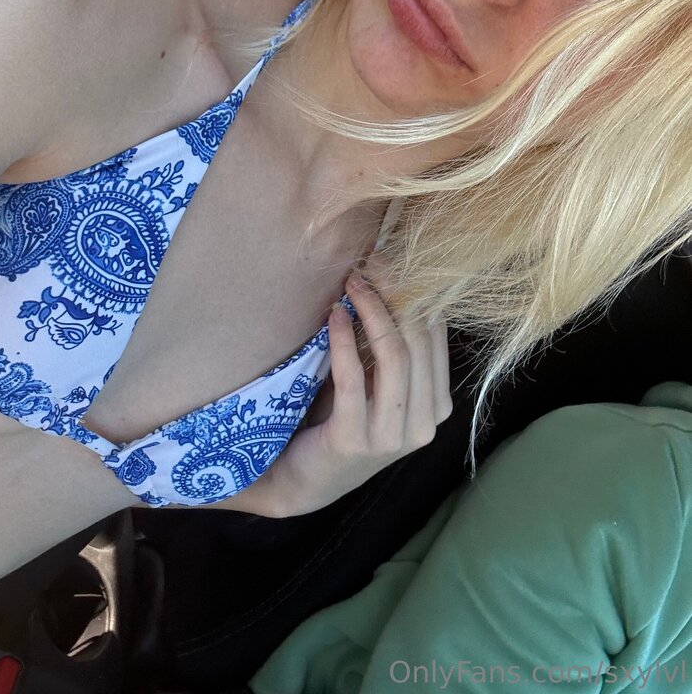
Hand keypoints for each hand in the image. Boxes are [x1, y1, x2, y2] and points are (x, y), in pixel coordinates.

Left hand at [246, 256, 453, 517]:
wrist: (301, 479)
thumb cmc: (338, 419)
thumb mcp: (374, 381)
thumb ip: (388, 347)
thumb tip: (387, 280)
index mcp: (436, 406)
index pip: (436, 339)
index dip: (416, 294)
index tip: (391, 260)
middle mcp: (424, 424)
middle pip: (418, 343)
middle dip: (396, 295)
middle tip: (371, 261)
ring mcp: (392, 436)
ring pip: (394, 357)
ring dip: (372, 311)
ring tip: (352, 282)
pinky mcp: (355, 440)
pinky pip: (353, 378)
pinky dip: (344, 341)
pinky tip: (334, 316)